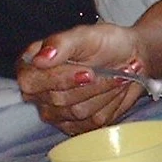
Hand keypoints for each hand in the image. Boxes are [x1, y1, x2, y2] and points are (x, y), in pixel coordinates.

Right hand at [17, 25, 147, 133]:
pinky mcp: (75, 125)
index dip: (61, 79)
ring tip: (118, 76)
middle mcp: (38, 92)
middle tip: (115, 69)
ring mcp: (55, 112)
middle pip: (59, 100)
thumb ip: (61, 43)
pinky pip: (93, 122)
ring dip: (105, 92)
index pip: (31, 82)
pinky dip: (111, 104)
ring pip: (79, 112)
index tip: (89, 72)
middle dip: (93, 84)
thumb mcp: (85, 35)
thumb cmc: (105, 43)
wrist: (130, 57)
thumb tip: (40, 59)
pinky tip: (115, 89)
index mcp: (31, 66)